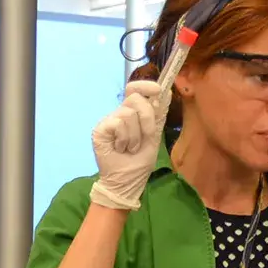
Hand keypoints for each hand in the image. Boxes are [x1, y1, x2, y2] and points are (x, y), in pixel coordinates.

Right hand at [89, 81, 167, 209]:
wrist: (127, 181)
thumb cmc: (139, 162)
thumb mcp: (154, 136)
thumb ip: (158, 115)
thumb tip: (167, 92)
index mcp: (133, 113)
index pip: (135, 89)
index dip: (145, 85)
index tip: (158, 90)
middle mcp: (120, 114)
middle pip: (135, 98)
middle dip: (147, 118)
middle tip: (146, 136)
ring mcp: (109, 121)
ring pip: (129, 114)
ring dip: (136, 136)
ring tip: (131, 148)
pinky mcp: (100, 129)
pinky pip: (118, 124)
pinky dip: (125, 139)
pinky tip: (120, 149)